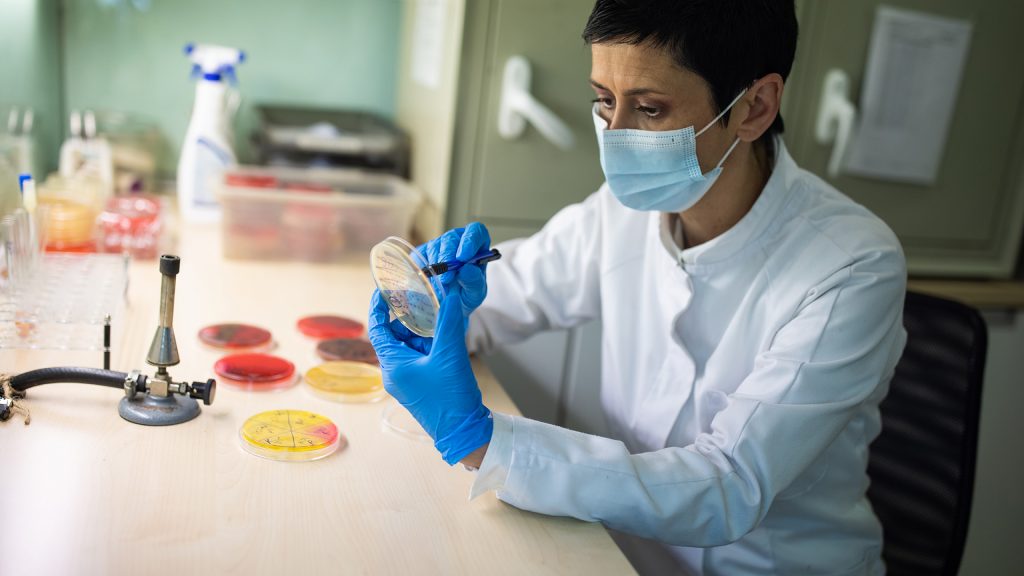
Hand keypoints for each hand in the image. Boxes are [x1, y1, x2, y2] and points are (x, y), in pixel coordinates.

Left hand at [369, 284, 492, 464]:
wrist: (465, 430)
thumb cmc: (450, 398)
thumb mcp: (450, 354)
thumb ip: (449, 322)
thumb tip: (450, 295)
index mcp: (392, 365)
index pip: (377, 330)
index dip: (378, 308)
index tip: (383, 289)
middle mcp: (395, 372)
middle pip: (396, 335)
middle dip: (410, 317)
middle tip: (423, 297)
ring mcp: (408, 379)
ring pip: (411, 345)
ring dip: (424, 330)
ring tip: (439, 313)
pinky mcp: (422, 383)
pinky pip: (421, 356)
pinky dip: (431, 343)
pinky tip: (446, 334)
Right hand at [416, 222, 491, 318]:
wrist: (448, 303)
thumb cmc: (466, 294)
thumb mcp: (475, 293)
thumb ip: (474, 281)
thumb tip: (467, 269)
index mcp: (477, 246)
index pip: (476, 231)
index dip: (470, 240)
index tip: (463, 258)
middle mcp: (458, 241)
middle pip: (452, 237)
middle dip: (448, 256)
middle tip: (447, 278)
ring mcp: (439, 245)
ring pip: (435, 245)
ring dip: (436, 265)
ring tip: (440, 285)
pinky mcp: (423, 252)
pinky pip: (420, 255)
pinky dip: (423, 268)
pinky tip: (429, 280)